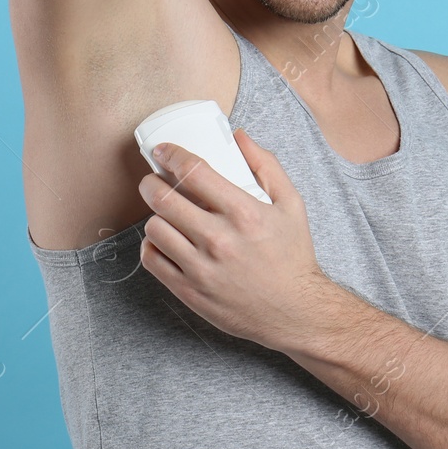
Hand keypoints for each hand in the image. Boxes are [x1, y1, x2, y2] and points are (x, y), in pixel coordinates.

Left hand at [137, 127, 326, 350]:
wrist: (295, 311)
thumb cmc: (293, 256)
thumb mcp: (291, 204)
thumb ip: (266, 166)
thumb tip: (238, 137)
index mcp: (244, 213)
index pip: (193, 172)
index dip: (171, 155)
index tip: (163, 151)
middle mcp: (220, 240)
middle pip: (164, 199)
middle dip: (151, 182)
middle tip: (153, 180)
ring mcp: (202, 269)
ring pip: (154, 228)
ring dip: (155, 215)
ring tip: (164, 213)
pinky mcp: (190, 292)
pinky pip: (152, 260)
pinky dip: (152, 246)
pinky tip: (165, 240)